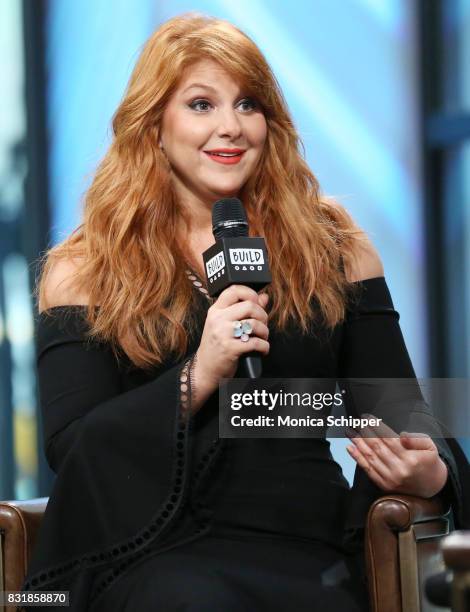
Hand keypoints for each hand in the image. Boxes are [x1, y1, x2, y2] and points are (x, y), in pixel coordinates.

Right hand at [193, 285, 269, 403]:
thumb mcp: (225, 324)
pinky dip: (264, 347)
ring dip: (265, 332)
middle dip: (263, 315)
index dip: (250, 293)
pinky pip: (256, 343)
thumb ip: (244, 309)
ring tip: (262, 338)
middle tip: (262, 325)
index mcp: (215, 311)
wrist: (205, 369)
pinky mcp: (230, 349)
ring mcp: (223, 334)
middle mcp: (217, 319)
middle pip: (250, 306)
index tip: (257, 302)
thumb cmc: (216, 345)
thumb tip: (264, 297)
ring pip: (255, 324)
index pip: (234, 290)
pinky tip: (262, 350)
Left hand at [346, 419, 448, 497]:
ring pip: (370, 458)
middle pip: (377, 447)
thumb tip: (401, 435)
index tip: (368, 417)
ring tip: (350, 432)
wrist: (432, 485)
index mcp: (411, 459)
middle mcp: (399, 470)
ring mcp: (390, 479)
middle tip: (357, 422)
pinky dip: (357, 458)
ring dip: (358, 443)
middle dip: (365, 433)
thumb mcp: (430, 446)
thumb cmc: (429, 461)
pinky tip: (350, 448)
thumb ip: (416, 438)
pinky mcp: (384, 485)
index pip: (389, 439)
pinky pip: (368, 470)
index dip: (377, 427)